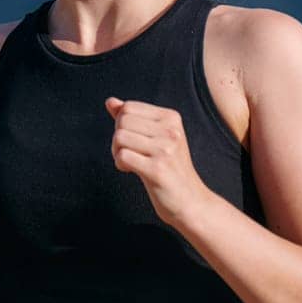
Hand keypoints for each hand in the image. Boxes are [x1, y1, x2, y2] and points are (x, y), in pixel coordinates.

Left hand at [105, 97, 212, 227]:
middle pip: (122, 121)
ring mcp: (165, 150)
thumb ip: (133, 118)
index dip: (121, 124)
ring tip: (131, 162)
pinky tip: (131, 171)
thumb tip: (110, 101)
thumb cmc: (170, 169)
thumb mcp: (155, 138)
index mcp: (171, 118)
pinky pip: (122, 156)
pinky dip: (120, 164)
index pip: (128, 107)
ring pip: (119, 137)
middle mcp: (171, 131)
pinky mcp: (157, 169)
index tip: (133, 140)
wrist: (190, 201)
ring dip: (117, 152)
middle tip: (129, 153)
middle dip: (117, 138)